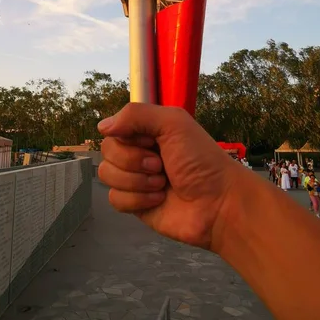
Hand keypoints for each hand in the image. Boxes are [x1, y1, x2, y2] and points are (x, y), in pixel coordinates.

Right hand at [97, 103, 241, 250]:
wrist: (218, 204)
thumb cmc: (200, 160)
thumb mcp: (173, 123)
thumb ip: (136, 115)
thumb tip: (102, 126)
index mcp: (147, 131)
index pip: (114, 129)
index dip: (129, 138)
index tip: (152, 142)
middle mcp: (139, 153)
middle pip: (107, 152)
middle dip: (134, 160)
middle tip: (160, 165)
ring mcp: (135, 179)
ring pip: (107, 175)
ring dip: (136, 180)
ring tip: (162, 184)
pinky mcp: (135, 204)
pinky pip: (114, 199)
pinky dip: (137, 199)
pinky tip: (159, 199)